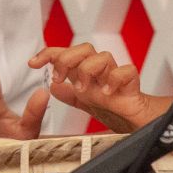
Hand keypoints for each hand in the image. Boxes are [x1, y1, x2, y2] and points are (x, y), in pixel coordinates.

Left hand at [29, 44, 153, 132]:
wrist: (139, 124)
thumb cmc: (117, 111)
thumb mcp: (87, 104)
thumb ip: (70, 96)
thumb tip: (53, 87)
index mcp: (87, 75)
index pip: (67, 54)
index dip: (49, 54)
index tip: (32, 63)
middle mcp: (101, 73)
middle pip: (84, 48)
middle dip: (67, 59)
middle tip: (59, 78)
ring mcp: (116, 78)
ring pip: (104, 56)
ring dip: (88, 70)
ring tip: (84, 90)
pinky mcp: (132, 87)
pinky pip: (128, 71)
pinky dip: (115, 79)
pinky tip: (108, 93)